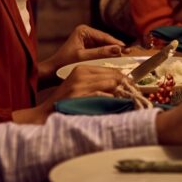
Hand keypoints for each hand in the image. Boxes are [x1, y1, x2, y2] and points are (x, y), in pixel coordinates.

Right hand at [18, 64, 134, 123]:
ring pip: (110, 84)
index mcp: (81, 68)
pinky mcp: (79, 95)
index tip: (133, 85)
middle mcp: (81, 73)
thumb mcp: (80, 86)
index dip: (124, 77)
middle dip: (126, 85)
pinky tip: (114, 105)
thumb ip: (97, 82)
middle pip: (113, 75)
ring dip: (121, 93)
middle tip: (136, 94)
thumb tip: (121, 84)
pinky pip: (103, 95)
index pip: (110, 69)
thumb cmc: (66, 101)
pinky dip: (111, 100)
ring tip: (128, 100)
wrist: (46, 112)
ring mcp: (80, 84)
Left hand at [42, 24, 124, 76]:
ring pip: (105, 46)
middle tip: (129, 54)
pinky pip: (101, 51)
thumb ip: (101, 53)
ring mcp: (87, 40)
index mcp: (83, 30)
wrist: (52, 72)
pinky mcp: (88, 48)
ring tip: (125, 58)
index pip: (104, 37)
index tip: (127, 49)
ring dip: (113, 52)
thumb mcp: (83, 58)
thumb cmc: (63, 64)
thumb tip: (119, 49)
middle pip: (106, 41)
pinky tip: (116, 61)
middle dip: (116, 48)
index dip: (116, 43)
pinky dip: (107, 56)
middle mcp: (86, 33)